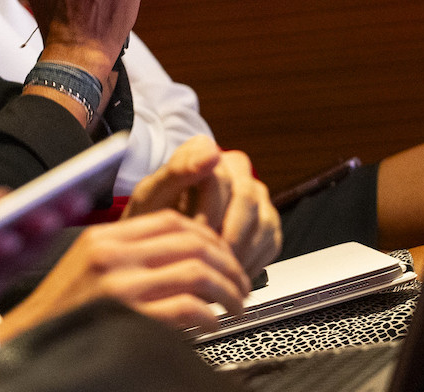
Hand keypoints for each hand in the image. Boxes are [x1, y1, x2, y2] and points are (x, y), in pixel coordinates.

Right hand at [0, 210, 249, 343]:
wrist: (25, 345)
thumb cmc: (60, 314)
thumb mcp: (86, 267)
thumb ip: (125, 253)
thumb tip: (179, 251)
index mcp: (102, 238)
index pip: (170, 219)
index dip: (207, 234)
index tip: (223, 253)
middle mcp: (111, 256)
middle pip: (192, 242)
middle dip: (228, 263)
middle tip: (240, 283)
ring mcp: (119, 287)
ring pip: (197, 271)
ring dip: (228, 289)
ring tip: (236, 304)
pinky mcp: (129, 318)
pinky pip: (187, 307)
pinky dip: (210, 315)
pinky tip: (213, 324)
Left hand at [124, 137, 281, 275]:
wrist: (158, 240)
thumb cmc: (152, 216)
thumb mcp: (153, 194)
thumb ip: (178, 170)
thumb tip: (211, 151)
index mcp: (205, 151)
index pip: (220, 177)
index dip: (208, 210)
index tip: (196, 231)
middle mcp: (235, 169)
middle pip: (246, 198)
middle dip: (227, 233)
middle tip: (209, 257)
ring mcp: (254, 194)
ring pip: (263, 221)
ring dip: (240, 250)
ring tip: (217, 268)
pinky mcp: (266, 221)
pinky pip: (271, 241)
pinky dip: (251, 262)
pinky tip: (229, 271)